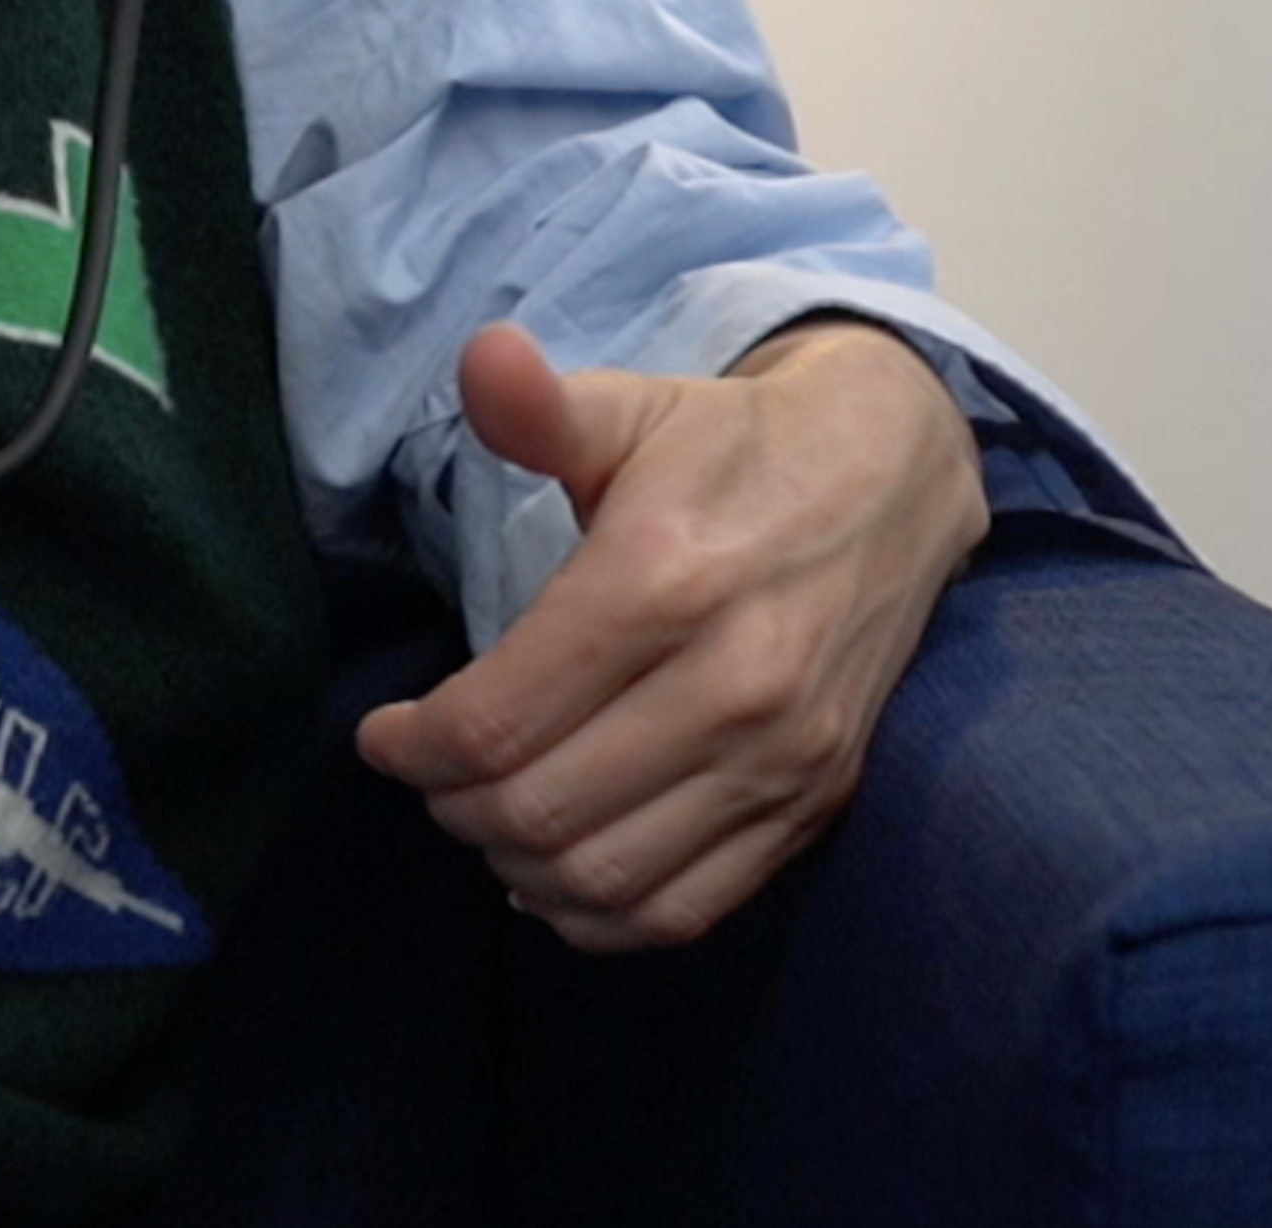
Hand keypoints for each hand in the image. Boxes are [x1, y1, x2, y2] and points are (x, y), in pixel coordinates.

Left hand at [355, 318, 988, 953]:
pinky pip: (692, 909)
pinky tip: (551, 875)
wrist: (892, 480)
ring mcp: (783, 758)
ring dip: (516, 864)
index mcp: (661, 583)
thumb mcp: (631, 407)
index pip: (499, 720)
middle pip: (542, 808)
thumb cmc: (727, 448)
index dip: (414, 745)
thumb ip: (539, 406)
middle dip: (453, 806)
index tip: (379, 735)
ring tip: (480, 816)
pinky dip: (603, 916)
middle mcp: (730, 686)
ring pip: (610, 874)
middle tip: (426, 774)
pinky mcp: (817, 802)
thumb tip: (481, 356)